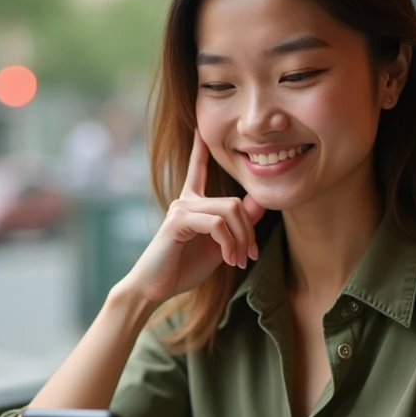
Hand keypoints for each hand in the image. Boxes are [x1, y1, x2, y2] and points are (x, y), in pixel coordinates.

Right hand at [120, 132, 265, 304]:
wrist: (155, 288)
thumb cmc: (184, 268)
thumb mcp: (219, 246)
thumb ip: (238, 224)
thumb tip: (260, 202)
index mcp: (192, 204)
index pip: (199, 169)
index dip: (200, 149)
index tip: (199, 128)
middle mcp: (185, 200)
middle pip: (235, 203)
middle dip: (249, 232)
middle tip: (249, 256)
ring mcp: (180, 208)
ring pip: (230, 212)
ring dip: (241, 240)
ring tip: (238, 262)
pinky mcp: (178, 220)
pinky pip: (217, 224)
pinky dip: (229, 243)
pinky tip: (227, 260)